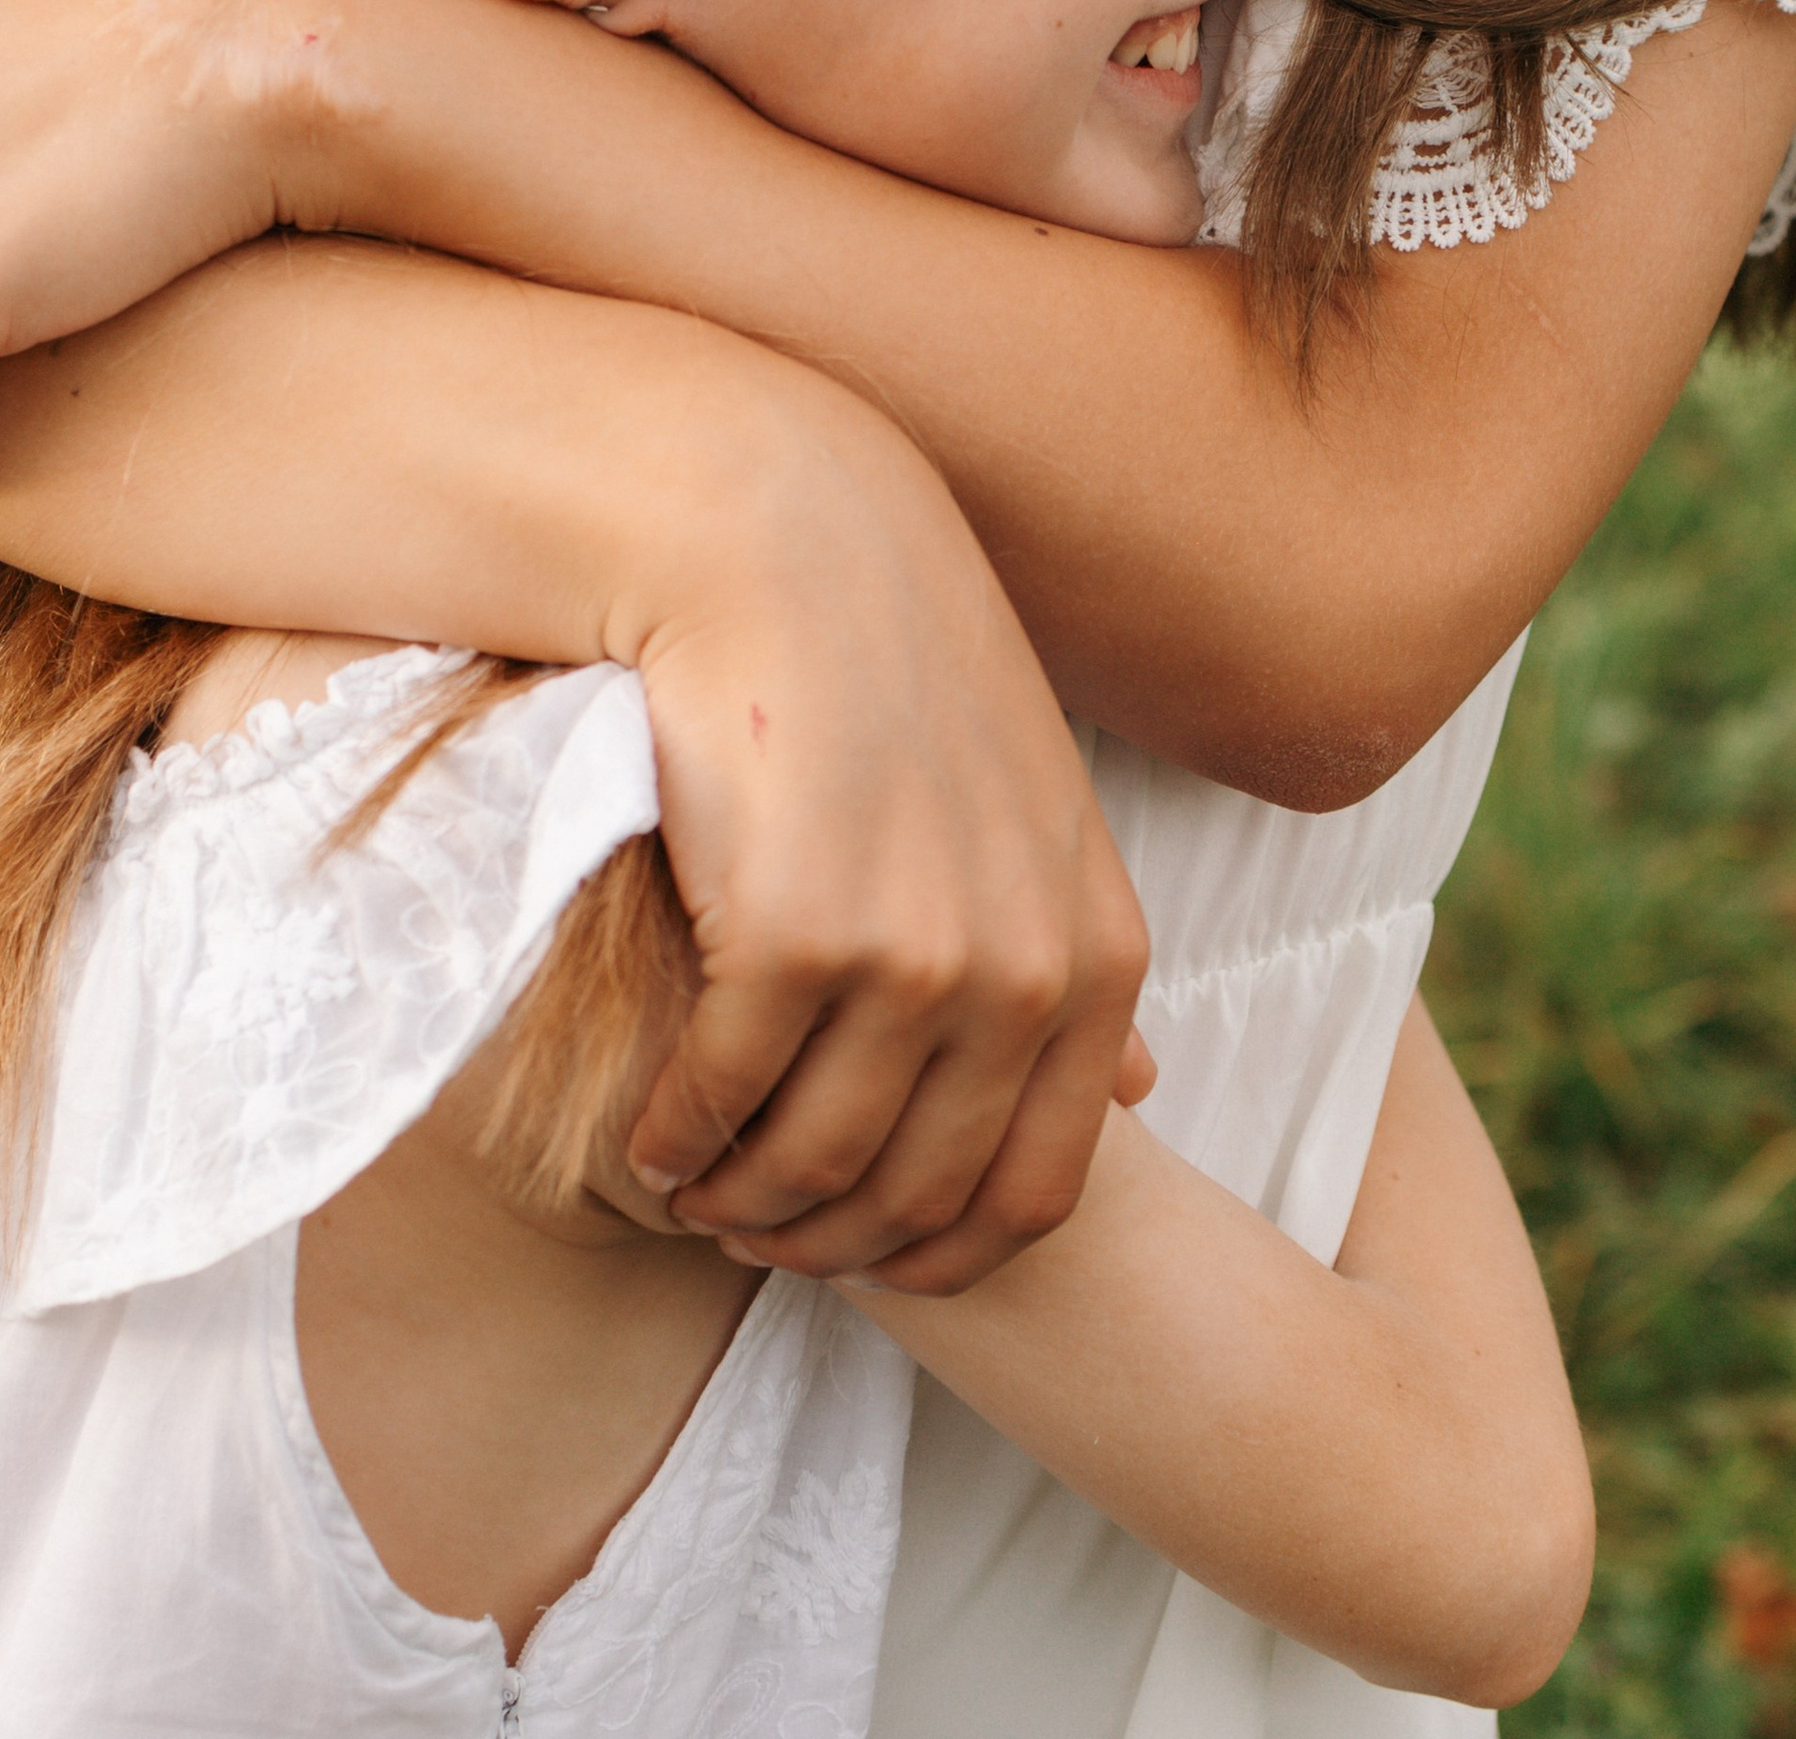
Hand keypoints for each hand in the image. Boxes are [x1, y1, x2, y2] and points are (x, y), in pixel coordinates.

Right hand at [612, 387, 1154, 1290]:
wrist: (777, 540)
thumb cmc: (893, 665)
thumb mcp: (1034, 808)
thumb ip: (1077, 954)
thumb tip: (1143, 1094)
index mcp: (1099, 951)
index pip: (1036, 1195)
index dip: (935, 1256)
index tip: (853, 1250)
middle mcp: (1028, 970)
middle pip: (919, 1199)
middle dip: (827, 1242)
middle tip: (752, 1233)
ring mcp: (918, 958)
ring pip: (817, 1167)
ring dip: (743, 1204)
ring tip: (696, 1191)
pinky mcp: (799, 936)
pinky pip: (725, 1098)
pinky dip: (679, 1140)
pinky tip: (652, 1136)